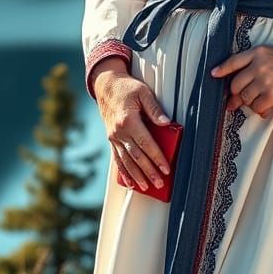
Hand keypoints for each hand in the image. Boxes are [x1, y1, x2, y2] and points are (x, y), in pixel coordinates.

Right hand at [92, 61, 172, 191]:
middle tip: (159, 183)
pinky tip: (129, 182)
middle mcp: (119, 132)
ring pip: (126, 161)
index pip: (146, 144)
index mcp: (128, 121)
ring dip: (136, 176)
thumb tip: (166, 122)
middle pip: (136, 156)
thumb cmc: (127, 88)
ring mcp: (113, 137)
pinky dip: (124, 172)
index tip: (166, 168)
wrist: (106, 85)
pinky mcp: (111, 139)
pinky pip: (117, 159)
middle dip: (149, 171)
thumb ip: (155, 108)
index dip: (157, 157)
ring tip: (146, 187)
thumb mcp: (143, 92)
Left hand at [210, 45, 272, 117]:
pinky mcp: (272, 95)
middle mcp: (258, 65)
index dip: (222, 69)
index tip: (214, 74)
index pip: (234, 61)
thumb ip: (256, 66)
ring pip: (245, 98)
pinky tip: (267, 110)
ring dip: (251, 104)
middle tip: (238, 102)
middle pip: (235, 85)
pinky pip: (257, 108)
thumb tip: (241, 90)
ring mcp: (264, 80)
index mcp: (258, 52)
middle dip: (236, 95)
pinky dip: (261, 111)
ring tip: (262, 102)